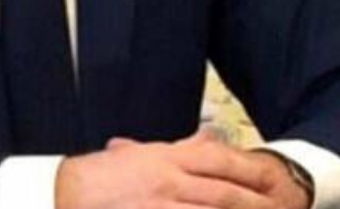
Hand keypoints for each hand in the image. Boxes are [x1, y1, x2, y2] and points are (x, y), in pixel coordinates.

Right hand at [54, 129, 311, 208]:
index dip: (248, 169)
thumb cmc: (96, 179)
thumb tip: (206, 138)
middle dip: (255, 202)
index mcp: (164, 157)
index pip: (217, 158)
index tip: (270, 178)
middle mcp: (167, 179)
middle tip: (280, 207)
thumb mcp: (137, 155)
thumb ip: (174, 149)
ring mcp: (160, 204)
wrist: (59, 195)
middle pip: (223, 191)